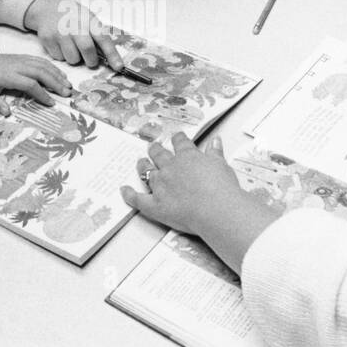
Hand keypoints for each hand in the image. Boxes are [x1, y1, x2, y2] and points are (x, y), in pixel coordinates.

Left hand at [0, 51, 71, 115]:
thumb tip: (7, 113)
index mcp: (8, 76)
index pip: (29, 84)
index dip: (41, 93)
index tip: (50, 103)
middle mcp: (18, 66)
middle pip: (41, 73)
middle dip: (55, 83)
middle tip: (67, 94)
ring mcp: (23, 60)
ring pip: (43, 66)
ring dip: (57, 75)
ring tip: (68, 86)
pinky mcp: (25, 57)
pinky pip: (41, 61)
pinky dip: (53, 68)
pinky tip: (61, 75)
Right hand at [23, 0, 122, 68]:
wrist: (45, 8)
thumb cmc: (71, 15)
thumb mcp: (87, 17)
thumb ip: (97, 34)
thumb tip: (109, 57)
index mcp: (88, 19)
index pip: (103, 39)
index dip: (112, 54)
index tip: (119, 67)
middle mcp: (74, 25)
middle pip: (87, 50)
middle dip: (91, 60)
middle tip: (90, 60)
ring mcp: (59, 32)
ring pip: (73, 59)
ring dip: (75, 58)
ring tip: (72, 47)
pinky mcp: (47, 40)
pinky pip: (59, 58)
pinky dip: (62, 55)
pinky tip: (60, 45)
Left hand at [120, 133, 278, 270]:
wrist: (216, 209)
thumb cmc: (222, 189)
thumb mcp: (222, 165)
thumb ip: (215, 152)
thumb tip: (215, 141)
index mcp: (187, 156)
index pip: (180, 142)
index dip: (177, 139)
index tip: (176, 137)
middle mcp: (171, 168)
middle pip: (159, 154)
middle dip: (155, 150)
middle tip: (153, 147)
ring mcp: (161, 186)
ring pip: (147, 171)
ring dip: (143, 166)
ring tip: (140, 162)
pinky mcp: (155, 205)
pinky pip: (138, 199)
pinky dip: (129, 195)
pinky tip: (124, 190)